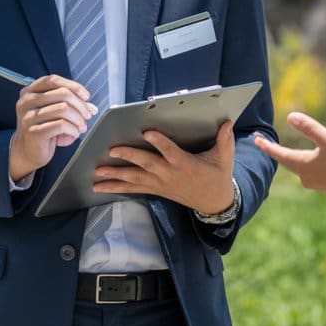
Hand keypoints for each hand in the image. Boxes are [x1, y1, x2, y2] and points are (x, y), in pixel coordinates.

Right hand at [9, 75, 95, 181]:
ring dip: (79, 119)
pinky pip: (61, 125)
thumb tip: (91, 107)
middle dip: (81, 105)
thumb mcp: (53, 111)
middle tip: (88, 116)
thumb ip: (69, 104)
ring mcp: (28, 117)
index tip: (85, 96)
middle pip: (62, 94)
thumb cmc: (43, 128)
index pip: (53, 80)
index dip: (73, 86)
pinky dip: (73, 129)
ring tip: (81, 127)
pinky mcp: (33, 132)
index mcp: (29, 92)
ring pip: (64, 109)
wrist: (28, 151)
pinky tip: (74, 134)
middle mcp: (26, 102)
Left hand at [93, 121, 236, 213]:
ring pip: (135, 180)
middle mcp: (169, 174)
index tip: (147, 131)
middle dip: (129, 157)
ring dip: (115, 176)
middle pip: (146, 165)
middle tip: (112, 150)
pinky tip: (101, 186)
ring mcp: (161, 184)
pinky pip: (134, 189)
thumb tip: (227, 122)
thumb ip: (225, 140)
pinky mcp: (156, 190)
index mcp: (185, 164)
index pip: (170, 151)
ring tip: (98, 172)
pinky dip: (117, 187)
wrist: (214, 203)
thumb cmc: (218, 176)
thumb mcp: (224, 158)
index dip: (159, 142)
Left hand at [253, 112, 325, 198]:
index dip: (267, 146)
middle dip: (276, 150)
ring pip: (300, 167)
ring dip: (292, 157)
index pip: (279, 154)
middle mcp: (306, 177)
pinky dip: (306, 162)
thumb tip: (290, 117)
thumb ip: (309, 128)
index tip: (255, 139)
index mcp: (303, 165)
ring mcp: (317, 183)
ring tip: (285, 149)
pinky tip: (312, 158)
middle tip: (263, 141)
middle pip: (287, 161)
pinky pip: (312, 171)